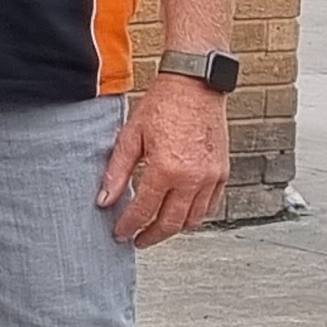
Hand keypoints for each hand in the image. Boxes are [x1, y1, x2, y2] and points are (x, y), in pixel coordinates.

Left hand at [97, 73, 229, 245]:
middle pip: (172, 222)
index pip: (144, 210)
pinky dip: (196, 215)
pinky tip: (181, 214)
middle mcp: (193, 178)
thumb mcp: (130, 137)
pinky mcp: (223, 172)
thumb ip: (117, 172)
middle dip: (152, 236)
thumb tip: (104, 200)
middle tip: (137, 240)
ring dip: (174, 229)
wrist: (194, 86)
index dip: (129, 226)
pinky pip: (211, 205)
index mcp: (166, 169)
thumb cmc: (161, 106)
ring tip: (156, 229)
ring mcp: (212, 177)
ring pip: (194, 219)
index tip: (119, 234)